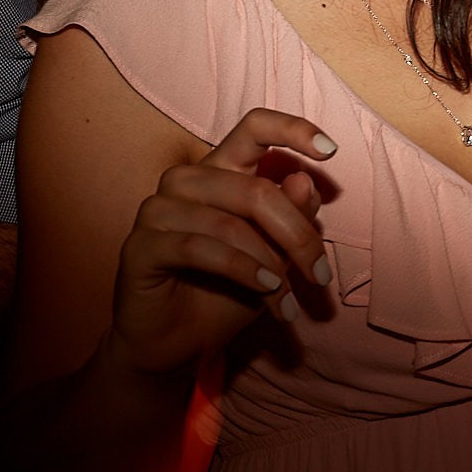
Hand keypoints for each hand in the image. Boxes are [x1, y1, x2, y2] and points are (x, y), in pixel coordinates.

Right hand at [108, 108, 336, 377]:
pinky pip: (200, 248)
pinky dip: (241, 270)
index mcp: (222, 170)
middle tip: (321, 274)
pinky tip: (266, 288)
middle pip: (255, 190)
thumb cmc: (233, 290)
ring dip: (271, 263)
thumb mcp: (277, 254)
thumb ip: (293, 216)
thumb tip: (304, 181)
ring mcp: (157, 210)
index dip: (293, 130)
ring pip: (231, 223)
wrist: (181, 344)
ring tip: (289, 297)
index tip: (332, 150)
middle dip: (298, 236)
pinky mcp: (139, 246)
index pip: (253, 127)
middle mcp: (186, 181)